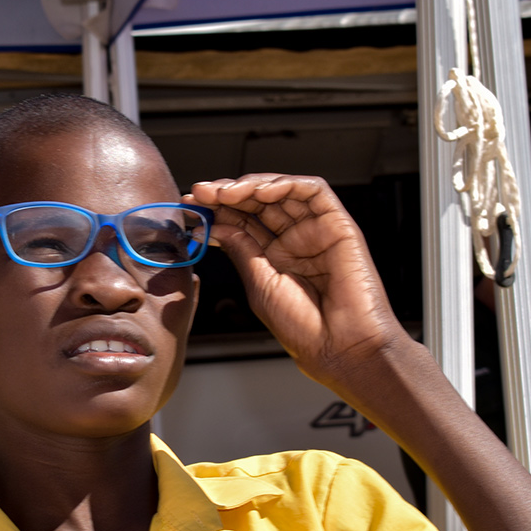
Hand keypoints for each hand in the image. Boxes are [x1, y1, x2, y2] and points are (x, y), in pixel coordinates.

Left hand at [187, 174, 406, 390]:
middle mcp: (293, 240)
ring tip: (225, 193)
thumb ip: (241, 249)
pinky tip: (261, 191)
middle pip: (257, 203)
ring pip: (282, 192)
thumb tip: (215, 223)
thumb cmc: (302, 326)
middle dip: (227, 193)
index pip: (241, 222)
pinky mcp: (338, 224)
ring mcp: (314, 230)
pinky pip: (314, 192)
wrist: (340, 346)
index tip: (191, 204)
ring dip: (251, 185)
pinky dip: (287, 185)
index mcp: (272, 256)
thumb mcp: (259, 283)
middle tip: (202, 193)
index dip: (216, 210)